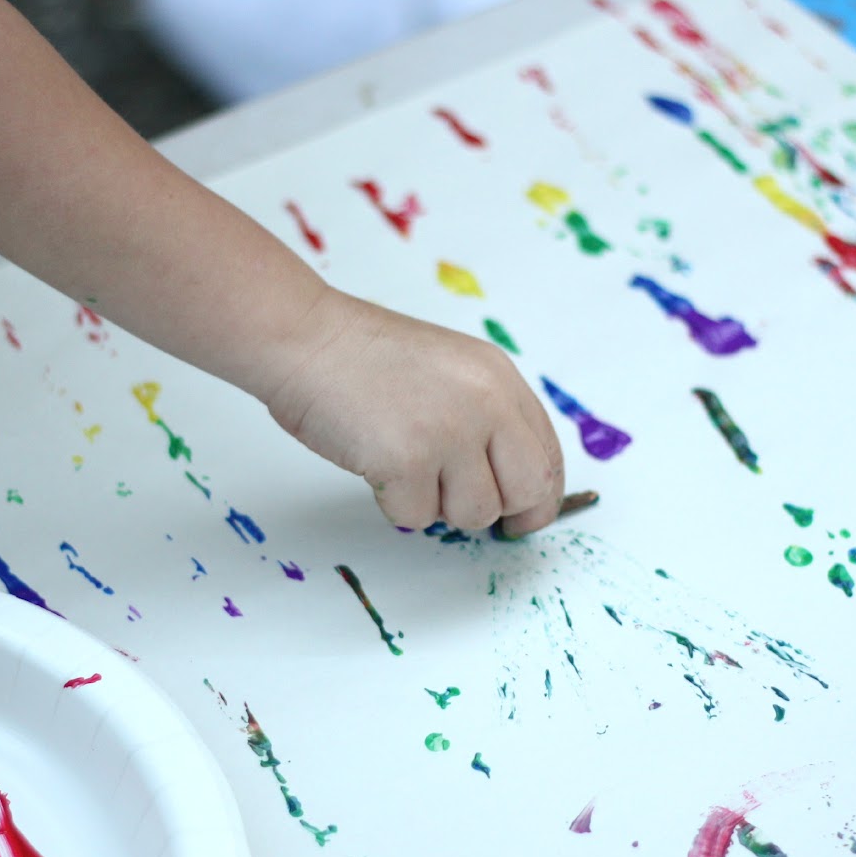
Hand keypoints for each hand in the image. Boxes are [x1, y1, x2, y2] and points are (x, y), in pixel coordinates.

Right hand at [262, 289, 565, 535]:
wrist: (306, 339)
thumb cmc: (365, 358)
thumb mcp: (452, 370)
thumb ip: (487, 417)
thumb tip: (511, 484)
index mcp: (500, 381)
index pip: (548, 456)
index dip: (540, 498)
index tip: (524, 517)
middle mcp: (485, 404)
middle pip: (526, 492)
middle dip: (498, 510)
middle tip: (463, 506)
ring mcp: (448, 432)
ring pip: (473, 514)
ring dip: (438, 505)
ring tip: (406, 466)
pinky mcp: (407, 460)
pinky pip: (418, 517)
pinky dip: (394, 503)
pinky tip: (377, 465)